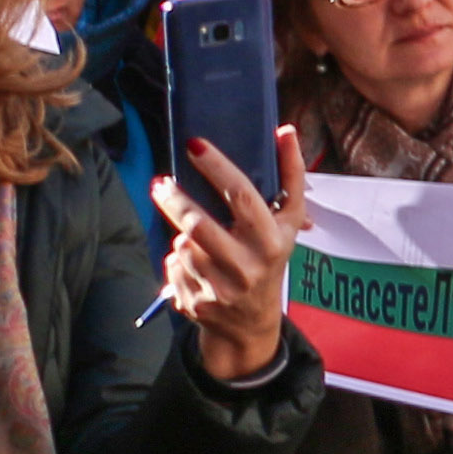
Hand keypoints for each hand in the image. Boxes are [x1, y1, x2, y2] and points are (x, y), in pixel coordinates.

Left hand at [153, 126, 304, 383]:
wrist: (251, 323)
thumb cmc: (270, 259)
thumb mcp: (288, 223)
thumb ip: (291, 176)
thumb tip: (285, 130)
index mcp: (271, 241)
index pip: (241, 195)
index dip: (216, 166)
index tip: (194, 144)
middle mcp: (246, 266)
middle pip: (198, 223)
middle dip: (175, 199)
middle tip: (161, 183)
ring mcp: (218, 289)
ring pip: (182, 245)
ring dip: (182, 235)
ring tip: (193, 236)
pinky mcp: (194, 303)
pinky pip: (172, 267)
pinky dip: (177, 260)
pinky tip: (193, 265)